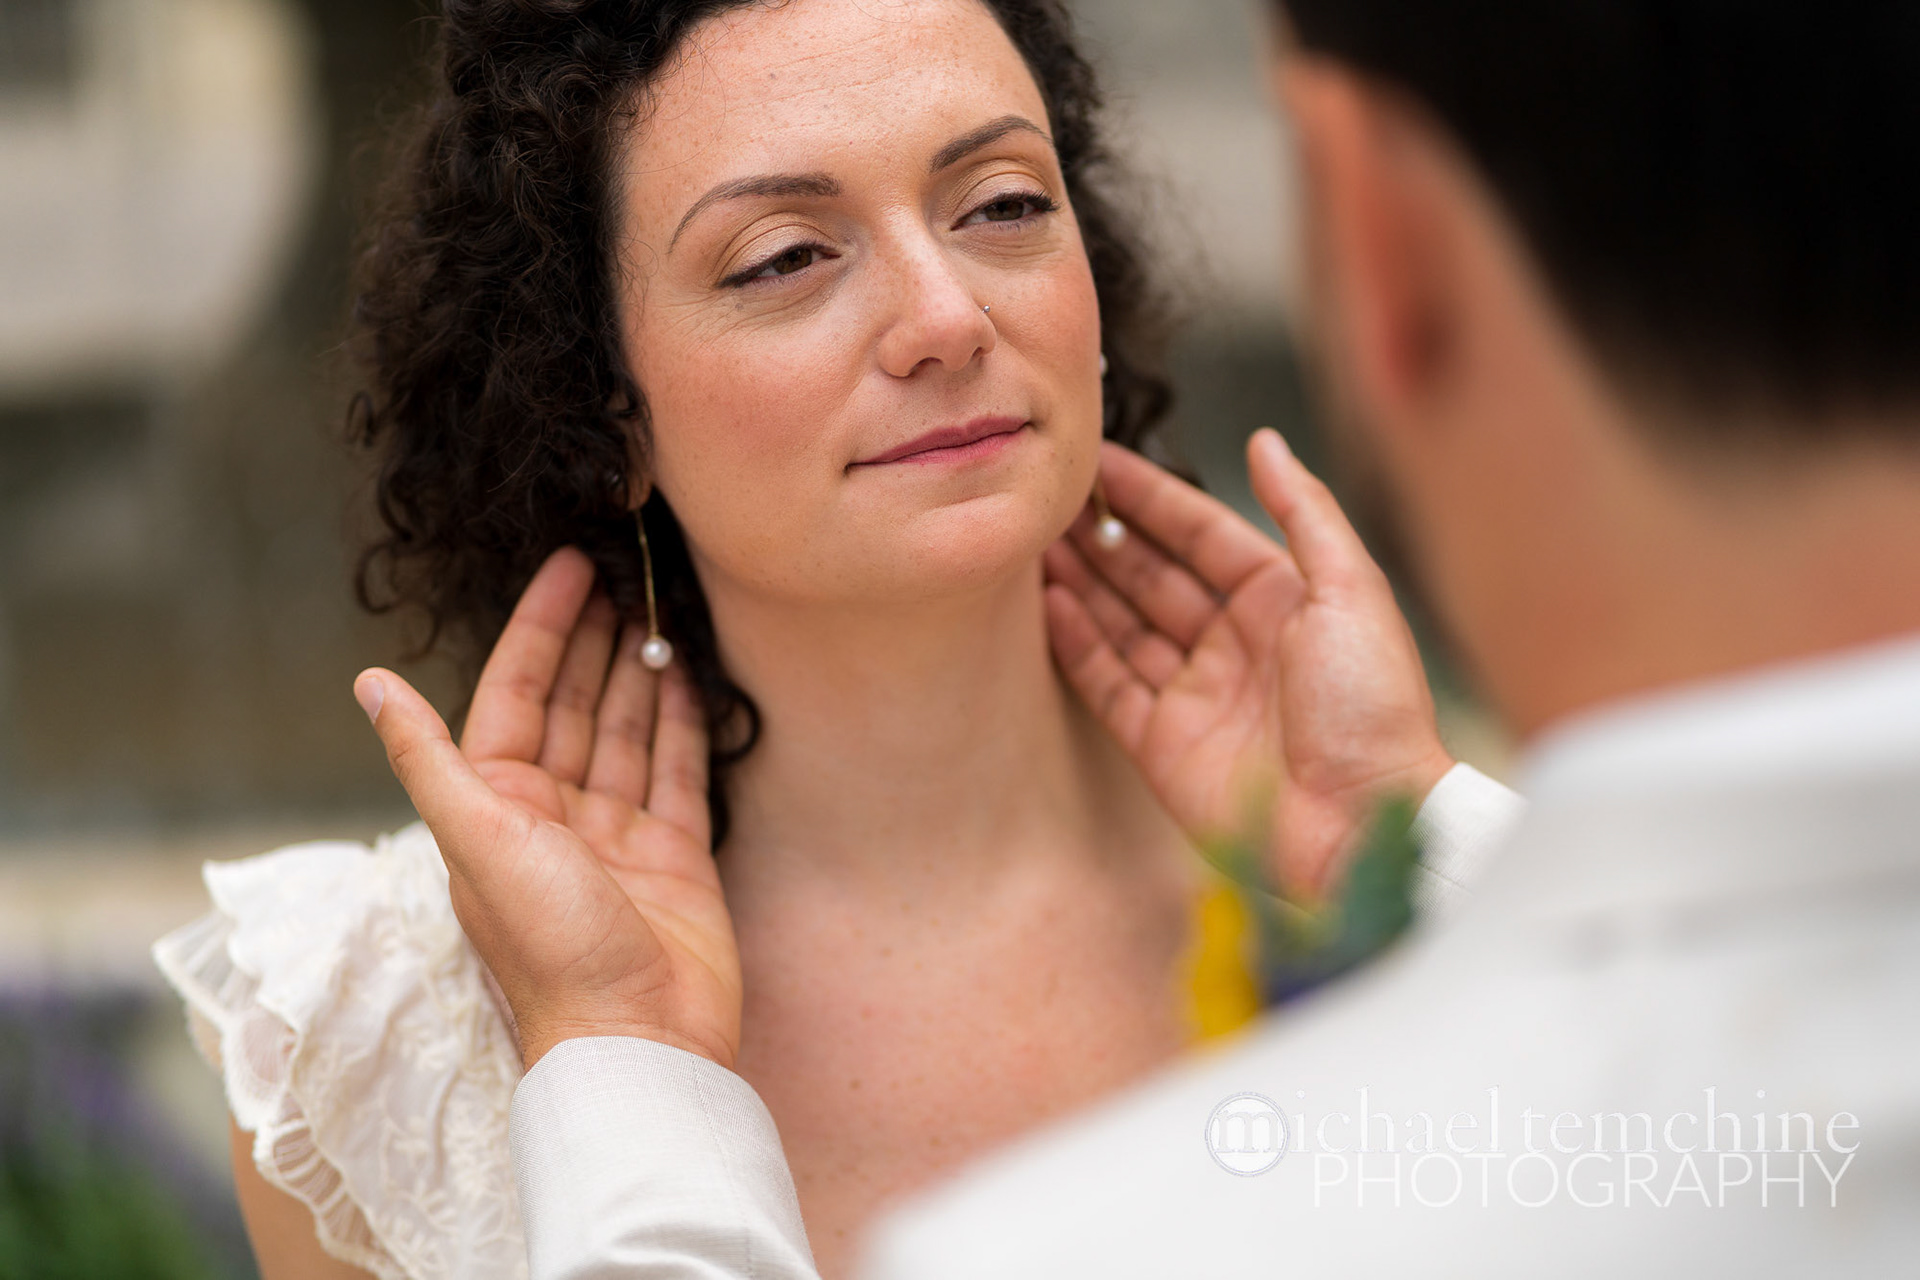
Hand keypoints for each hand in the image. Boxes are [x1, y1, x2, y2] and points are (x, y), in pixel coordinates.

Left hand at [352, 547, 739, 1069]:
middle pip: (572, 705)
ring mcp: (615, 835)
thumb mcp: (477, 838)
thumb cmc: (550, 945)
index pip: (514, 693)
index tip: (569, 566)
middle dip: (592, 639)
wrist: (637, 1036)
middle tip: (622, 571)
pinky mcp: (673, 856)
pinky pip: (675, 772)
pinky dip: (681, 722)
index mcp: (494, 807)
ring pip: (624, 731)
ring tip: (658, 607)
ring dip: (637, 670)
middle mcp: (551, 815)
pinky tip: (688, 675)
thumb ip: (427, 756)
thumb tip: (368, 682)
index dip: (539, 627)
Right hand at [1045, 431, 1452, 897]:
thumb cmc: (1371, 706)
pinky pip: (1109, 683)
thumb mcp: (1352, 590)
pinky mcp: (1162, 744)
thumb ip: (1305, 511)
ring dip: (1082, 581)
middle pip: (1154, 575)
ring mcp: (1195, 693)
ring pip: (1123, 623)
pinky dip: (1077, 643)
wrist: (1362, 823)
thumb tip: (1265, 442)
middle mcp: (1234, 642)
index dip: (1151, 496)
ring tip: (1033, 540)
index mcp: (1282, 601)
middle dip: (1105, 534)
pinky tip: (1048, 603)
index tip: (1097, 461)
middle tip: (1050, 497)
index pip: (1201, 534)